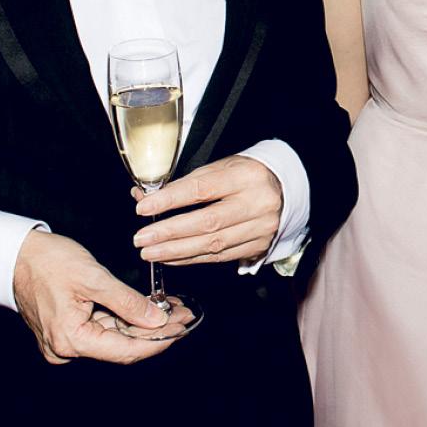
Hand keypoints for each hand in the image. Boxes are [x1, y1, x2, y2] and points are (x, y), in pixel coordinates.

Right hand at [13, 229, 171, 364]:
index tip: (183, 328)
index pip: (126, 350)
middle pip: (123, 345)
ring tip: (173, 307)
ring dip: (144, 323)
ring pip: (116, 337)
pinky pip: (104, 328)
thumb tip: (158, 321)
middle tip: (185, 313)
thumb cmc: (49, 262)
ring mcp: (67, 341)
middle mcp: (67, 348)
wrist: (17, 255)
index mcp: (71, 340)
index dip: (159, 341)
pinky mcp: (70, 330)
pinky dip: (127, 318)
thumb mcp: (94, 278)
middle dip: (156, 330)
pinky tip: (149, 307)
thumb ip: (127, 303)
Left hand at [132, 154, 281, 265]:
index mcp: (246, 176)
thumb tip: (145, 198)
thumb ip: (184, 184)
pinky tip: (172, 257)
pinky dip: (192, 258)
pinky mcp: (259, 246)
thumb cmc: (245, 175)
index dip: (170, 200)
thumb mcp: (219, 168)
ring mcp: (261, 227)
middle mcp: (257, 202)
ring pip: (213, 244)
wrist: (284, 189)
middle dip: (169, 233)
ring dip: (177, 251)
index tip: (144, 208)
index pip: (202, 189)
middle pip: (208, 222)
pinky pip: (221, 257)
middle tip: (142, 238)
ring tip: (150, 252)